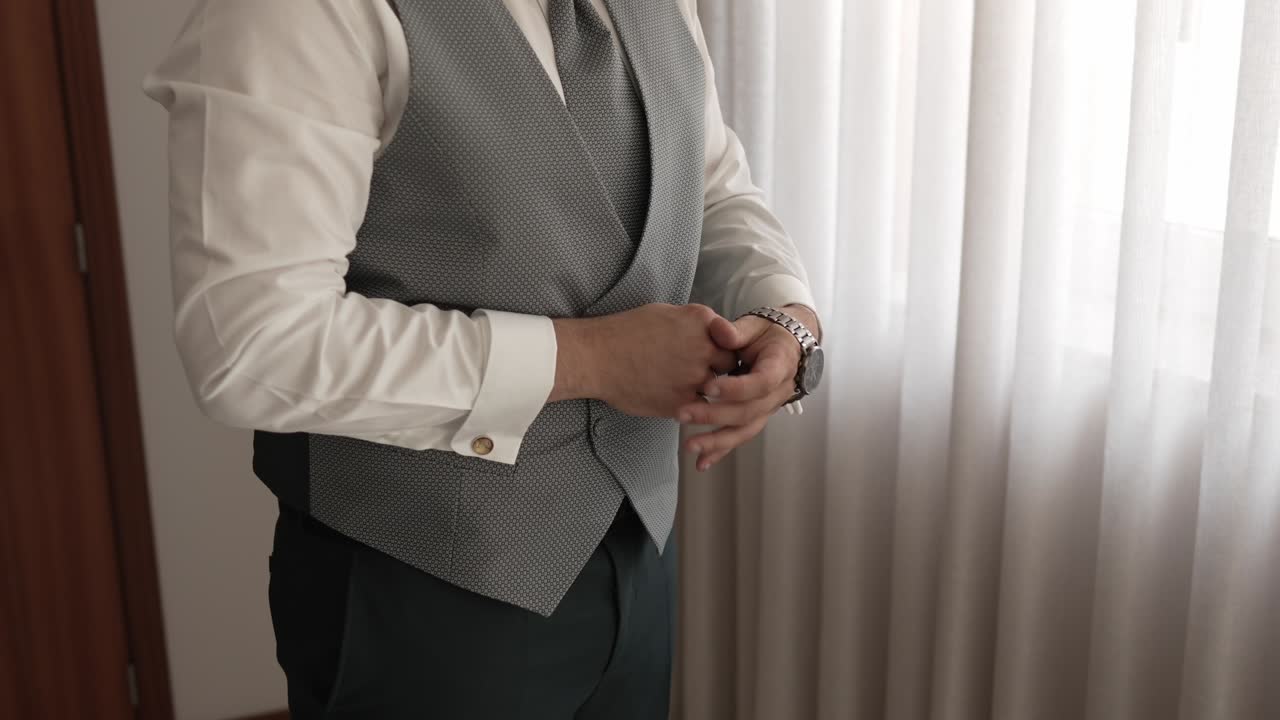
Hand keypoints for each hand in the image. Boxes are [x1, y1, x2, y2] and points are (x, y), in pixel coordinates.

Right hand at [551, 303, 740, 417]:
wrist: (597, 357)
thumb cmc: (626, 331)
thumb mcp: (666, 312)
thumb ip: (695, 323)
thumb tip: (711, 333)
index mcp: (701, 321)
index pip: (732, 337)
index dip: (723, 347)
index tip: (715, 353)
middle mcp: (704, 348)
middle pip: (729, 364)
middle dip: (718, 369)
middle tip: (702, 372)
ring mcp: (694, 377)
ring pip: (716, 389)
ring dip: (706, 390)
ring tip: (684, 386)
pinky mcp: (682, 402)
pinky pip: (699, 408)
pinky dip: (691, 406)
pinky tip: (674, 398)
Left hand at [675, 305, 817, 470]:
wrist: (786, 346)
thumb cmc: (767, 333)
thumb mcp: (755, 325)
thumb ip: (737, 330)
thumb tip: (719, 330)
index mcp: (780, 366)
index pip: (762, 382)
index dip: (737, 388)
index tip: (709, 388)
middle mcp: (777, 393)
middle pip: (749, 411)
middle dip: (715, 415)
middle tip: (683, 414)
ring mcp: (768, 409)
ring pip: (745, 430)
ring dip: (717, 441)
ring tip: (690, 446)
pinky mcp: (756, 418)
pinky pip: (740, 436)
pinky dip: (721, 451)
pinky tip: (701, 463)